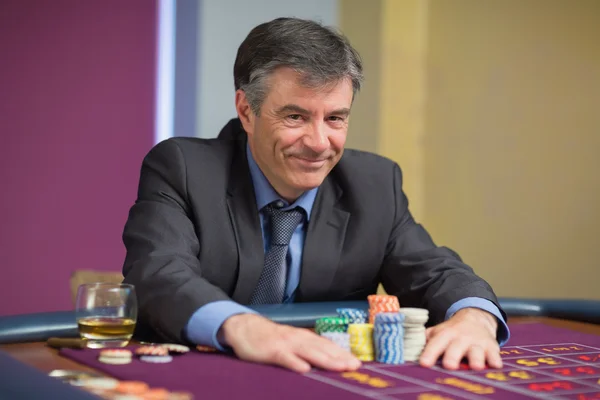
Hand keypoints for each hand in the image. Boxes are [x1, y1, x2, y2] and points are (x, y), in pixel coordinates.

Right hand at [220, 313, 361, 372]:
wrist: (245, 328)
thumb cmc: (270, 338)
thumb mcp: (290, 342)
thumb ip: (307, 350)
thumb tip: (326, 361)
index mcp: (304, 337)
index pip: (327, 346)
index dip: (343, 354)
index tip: (358, 363)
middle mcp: (298, 338)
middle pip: (322, 349)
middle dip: (340, 358)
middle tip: (355, 366)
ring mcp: (285, 344)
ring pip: (308, 351)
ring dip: (325, 359)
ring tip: (340, 367)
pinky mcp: (271, 350)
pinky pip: (285, 357)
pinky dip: (294, 362)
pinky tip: (304, 369)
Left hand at [419, 308, 501, 370]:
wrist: (476, 318)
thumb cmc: (452, 331)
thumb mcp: (438, 332)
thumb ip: (425, 340)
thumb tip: (407, 350)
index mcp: (445, 334)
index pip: (435, 344)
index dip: (429, 353)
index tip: (424, 363)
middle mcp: (461, 338)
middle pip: (456, 348)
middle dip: (453, 356)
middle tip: (449, 366)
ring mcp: (477, 342)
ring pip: (476, 351)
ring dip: (476, 359)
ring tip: (475, 366)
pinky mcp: (491, 347)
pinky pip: (494, 354)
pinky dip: (495, 360)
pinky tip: (495, 365)